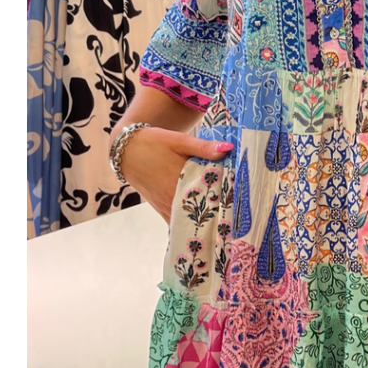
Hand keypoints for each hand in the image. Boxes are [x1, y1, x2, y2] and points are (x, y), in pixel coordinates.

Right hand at [116, 127, 231, 222]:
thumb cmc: (154, 142)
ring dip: (203, 223)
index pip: (208, 197)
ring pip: (188, 221)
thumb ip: (203, 148)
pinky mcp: (160, 208)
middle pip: (200, 213)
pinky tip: (202, 227)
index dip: (225, 203)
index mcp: (180, 180)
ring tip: (223, 226)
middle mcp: (172, 197)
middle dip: (217, 217)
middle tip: (237, 221)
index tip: (240, 208)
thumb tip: (228, 149)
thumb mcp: (180, 141)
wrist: (127, 149)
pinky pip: (176, 221)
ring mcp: (165, 205)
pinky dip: (188, 225)